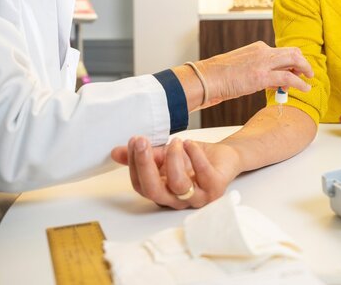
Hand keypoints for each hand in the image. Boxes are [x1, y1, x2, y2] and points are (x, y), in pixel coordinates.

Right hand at [111, 136, 240, 208]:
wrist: (225, 157)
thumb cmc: (194, 158)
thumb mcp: (165, 154)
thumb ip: (144, 155)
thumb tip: (115, 152)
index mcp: (163, 192)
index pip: (141, 186)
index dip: (135, 164)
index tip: (135, 140)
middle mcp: (178, 199)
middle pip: (155, 192)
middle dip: (145, 166)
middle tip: (141, 141)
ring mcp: (198, 197)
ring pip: (178, 185)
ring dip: (173, 159)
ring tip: (175, 140)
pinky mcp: (216, 188)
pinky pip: (202, 173)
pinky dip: (193, 155)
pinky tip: (188, 143)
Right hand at [199, 41, 312, 105]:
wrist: (207, 78)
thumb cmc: (219, 76)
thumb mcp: (242, 68)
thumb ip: (258, 71)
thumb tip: (271, 81)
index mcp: (257, 48)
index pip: (281, 51)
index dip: (291, 62)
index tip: (292, 73)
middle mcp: (263, 51)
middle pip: (292, 52)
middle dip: (302, 62)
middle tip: (307, 73)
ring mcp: (263, 62)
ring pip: (294, 60)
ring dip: (305, 69)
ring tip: (309, 80)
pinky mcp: (262, 76)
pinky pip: (288, 77)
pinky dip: (300, 83)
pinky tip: (305, 88)